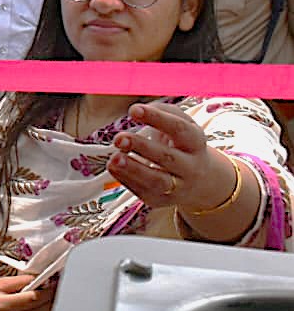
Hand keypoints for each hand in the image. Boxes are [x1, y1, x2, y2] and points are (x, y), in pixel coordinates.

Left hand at [108, 102, 237, 211]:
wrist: (199, 180)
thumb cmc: (181, 144)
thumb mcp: (181, 124)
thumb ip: (163, 112)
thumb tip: (138, 110)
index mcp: (195, 142)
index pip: (178, 128)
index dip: (157, 118)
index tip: (133, 110)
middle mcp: (190, 167)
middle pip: (167, 157)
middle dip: (141, 147)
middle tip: (119, 138)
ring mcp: (177, 187)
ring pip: (157, 181)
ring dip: (133, 169)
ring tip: (114, 159)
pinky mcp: (160, 200)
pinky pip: (141, 191)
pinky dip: (125, 178)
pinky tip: (113, 166)